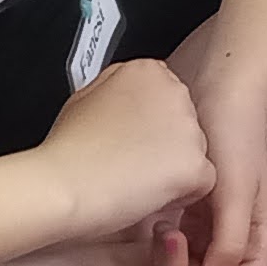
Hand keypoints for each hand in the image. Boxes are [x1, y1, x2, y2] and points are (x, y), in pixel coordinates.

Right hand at [35, 57, 215, 243]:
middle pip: (185, 125)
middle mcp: (174, 92)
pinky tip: (148, 194)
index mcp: (147, 71)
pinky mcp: (195, 163)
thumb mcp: (85, 96)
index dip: (150, 127)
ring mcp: (188, 127)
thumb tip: (129, 99)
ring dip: (173, 170)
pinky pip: (203, 183)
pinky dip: (181, 194)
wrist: (63, 183)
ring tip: (136, 180)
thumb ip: (118, 89)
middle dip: (167, 146)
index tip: (132, 140)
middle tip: (133, 163)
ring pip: (195, 153)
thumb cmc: (67, 149)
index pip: (168, 99)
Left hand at [154, 84, 266, 265]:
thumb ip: (229, 242)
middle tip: (166, 240)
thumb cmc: (233, 137)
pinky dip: (163, 245)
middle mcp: (235, 244)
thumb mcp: (236, 191)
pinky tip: (157, 216)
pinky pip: (176, 249)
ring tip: (161, 224)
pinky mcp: (190, 215)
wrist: (215, 88)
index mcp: (256, 244)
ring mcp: (212, 231)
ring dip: (169, 262)